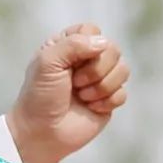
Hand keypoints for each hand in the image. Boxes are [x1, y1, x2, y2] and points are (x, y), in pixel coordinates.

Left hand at [6, 23, 129, 162]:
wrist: (42, 132)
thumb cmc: (39, 96)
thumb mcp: (47, 63)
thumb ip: (73, 44)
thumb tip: (103, 42)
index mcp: (68, 46)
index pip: (92, 30)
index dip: (87, 45)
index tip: (71, 62)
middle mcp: (86, 60)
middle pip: (113, 49)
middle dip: (95, 70)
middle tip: (75, 83)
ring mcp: (100, 79)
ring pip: (123, 70)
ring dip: (101, 87)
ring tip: (81, 96)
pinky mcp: (109, 100)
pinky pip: (123, 93)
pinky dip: (106, 102)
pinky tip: (90, 108)